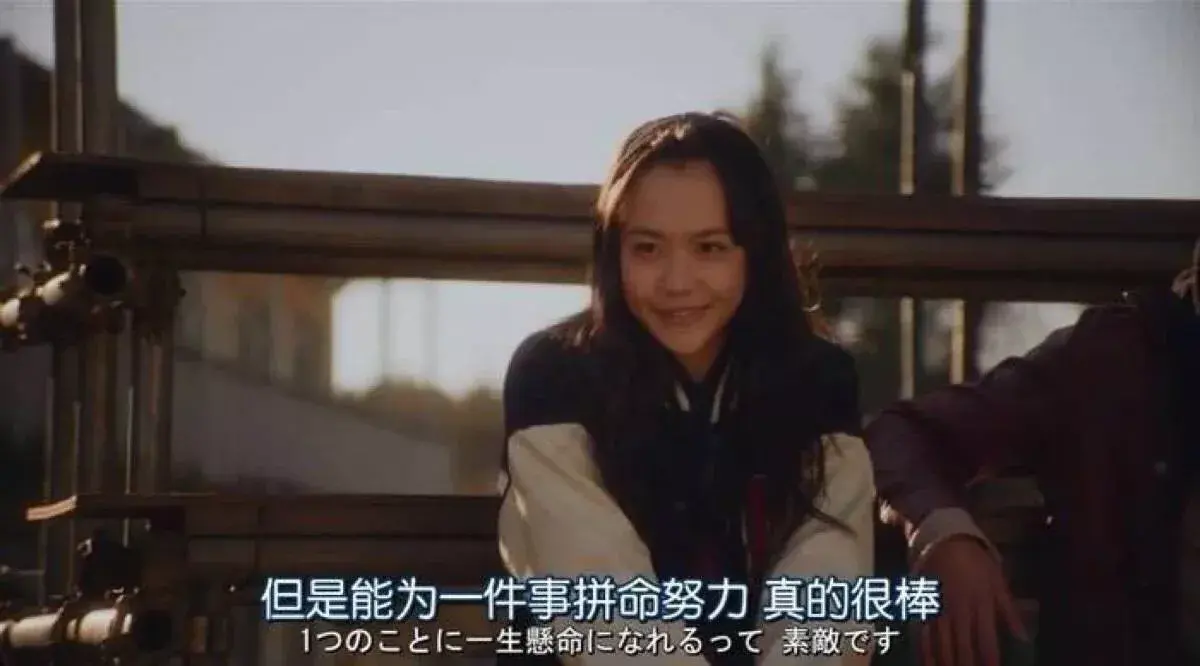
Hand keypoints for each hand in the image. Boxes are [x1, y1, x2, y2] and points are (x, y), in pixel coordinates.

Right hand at [914, 536, 1026, 665]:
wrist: (944, 539)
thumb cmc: (976, 562)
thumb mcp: (998, 582)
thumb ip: (1009, 611)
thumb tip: (1023, 638)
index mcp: (980, 605)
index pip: (986, 641)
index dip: (990, 661)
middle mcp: (959, 611)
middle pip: (963, 647)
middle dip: (966, 665)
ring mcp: (939, 609)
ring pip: (941, 643)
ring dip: (946, 662)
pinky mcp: (924, 605)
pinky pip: (923, 632)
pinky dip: (924, 650)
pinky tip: (927, 662)